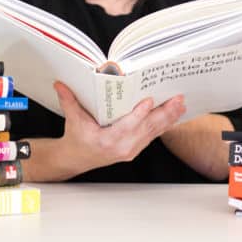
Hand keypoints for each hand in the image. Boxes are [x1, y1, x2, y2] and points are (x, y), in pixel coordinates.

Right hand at [54, 81, 185, 173]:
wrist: (77, 158)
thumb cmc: (77, 138)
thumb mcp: (73, 119)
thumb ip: (69, 101)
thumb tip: (60, 83)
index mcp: (107, 140)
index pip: (127, 126)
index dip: (139, 114)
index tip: (149, 101)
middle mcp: (123, 147)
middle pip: (147, 128)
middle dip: (164, 113)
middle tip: (177, 99)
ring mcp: (131, 149)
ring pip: (154, 132)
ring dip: (169, 118)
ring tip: (181, 104)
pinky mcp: (136, 148)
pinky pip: (153, 135)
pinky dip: (165, 124)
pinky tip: (175, 114)